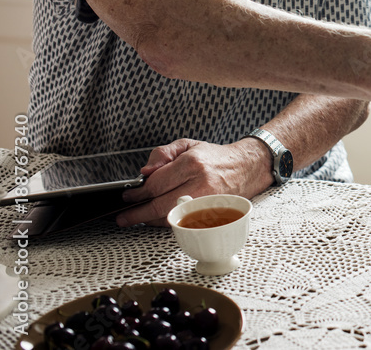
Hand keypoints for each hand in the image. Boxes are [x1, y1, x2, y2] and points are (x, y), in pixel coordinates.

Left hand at [116, 139, 270, 226]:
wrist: (245, 167)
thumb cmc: (214, 158)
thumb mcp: (187, 145)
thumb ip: (162, 154)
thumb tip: (144, 173)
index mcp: (192, 163)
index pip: (156, 184)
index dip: (137, 192)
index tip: (128, 195)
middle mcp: (201, 183)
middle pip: (160, 205)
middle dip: (138, 213)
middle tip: (125, 215)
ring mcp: (208, 201)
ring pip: (171, 218)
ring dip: (151, 220)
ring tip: (140, 217)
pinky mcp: (212, 214)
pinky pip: (184, 223)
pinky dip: (168, 223)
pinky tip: (160, 218)